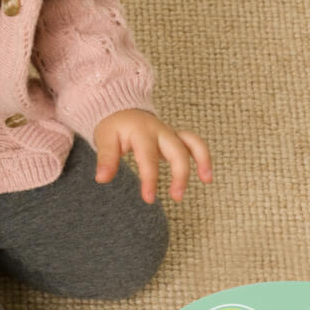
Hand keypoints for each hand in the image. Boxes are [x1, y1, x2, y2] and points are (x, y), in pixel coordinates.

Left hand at [93, 109, 212, 202]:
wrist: (121, 109)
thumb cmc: (113, 127)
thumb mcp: (104, 139)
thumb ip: (106, 159)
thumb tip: (102, 179)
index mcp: (142, 132)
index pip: (149, 158)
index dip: (150, 179)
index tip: (149, 199)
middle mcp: (161, 131)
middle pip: (177, 151)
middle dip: (180, 174)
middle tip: (176, 197)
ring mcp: (171, 134)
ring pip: (192, 143)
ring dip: (202, 160)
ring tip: (207, 180)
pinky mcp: (176, 138)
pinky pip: (195, 144)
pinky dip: (203, 157)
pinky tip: (206, 176)